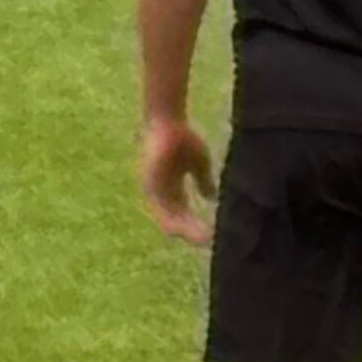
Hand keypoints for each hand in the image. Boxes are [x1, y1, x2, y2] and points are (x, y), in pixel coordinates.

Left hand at [136, 113, 217, 244]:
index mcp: (170, 190)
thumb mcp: (198, 162)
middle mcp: (159, 193)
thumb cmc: (182, 138)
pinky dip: (175, 215)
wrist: (167, 120)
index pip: (181, 215)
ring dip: (184, 228)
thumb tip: (211, 198)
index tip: (211, 236)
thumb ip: (203, 180)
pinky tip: (187, 222)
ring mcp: (152, 189)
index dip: (193, 227)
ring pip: (167, 217)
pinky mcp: (149, 183)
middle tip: (207, 241)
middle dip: (191, 232)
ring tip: (200, 237)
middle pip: (173, 220)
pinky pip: (162, 205)